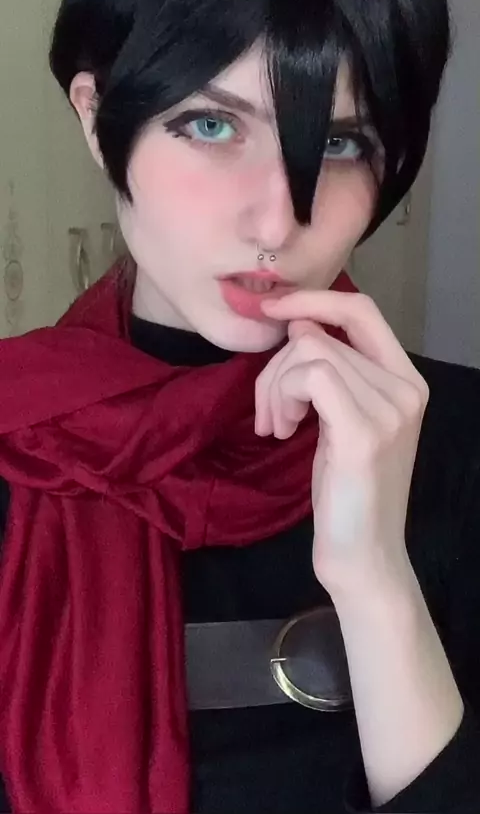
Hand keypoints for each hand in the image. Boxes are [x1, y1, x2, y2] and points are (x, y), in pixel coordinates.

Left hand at [255, 291, 429, 598]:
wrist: (364, 556)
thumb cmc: (348, 492)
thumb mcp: (341, 421)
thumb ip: (330, 373)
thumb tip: (298, 324)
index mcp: (406, 381)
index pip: (362, 310)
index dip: (313, 300)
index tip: (271, 310)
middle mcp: (406, 388)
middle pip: (320, 334)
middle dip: (277, 365)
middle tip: (269, 412)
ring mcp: (390, 409)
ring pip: (309, 353)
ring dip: (274, 387)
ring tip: (276, 426)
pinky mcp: (364, 432)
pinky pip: (311, 376)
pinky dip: (282, 395)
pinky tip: (281, 430)